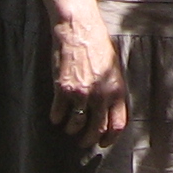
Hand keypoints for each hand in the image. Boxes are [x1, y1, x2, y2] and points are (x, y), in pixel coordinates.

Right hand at [48, 11, 128, 152]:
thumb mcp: (115, 69)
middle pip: (96, 129)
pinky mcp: (63, 89)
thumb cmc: (99, 45)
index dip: (110, 139)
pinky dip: (57, 118)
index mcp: (117, 91)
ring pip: (76, 125)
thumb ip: (113, 90)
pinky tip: (56, 118)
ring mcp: (81, 93)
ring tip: (69, 129)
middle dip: (88, 140)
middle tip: (83, 142)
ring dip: (72, 130)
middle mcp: (101, 95)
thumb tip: (110, 111)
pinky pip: (59, 113)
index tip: (103, 143)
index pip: (117, 125)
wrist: (79, 29)